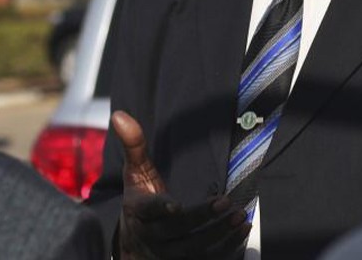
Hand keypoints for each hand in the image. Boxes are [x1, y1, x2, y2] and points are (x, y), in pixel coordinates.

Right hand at [113, 111, 250, 259]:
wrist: (135, 244)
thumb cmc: (141, 200)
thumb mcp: (135, 173)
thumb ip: (133, 144)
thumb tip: (120, 114)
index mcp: (138, 211)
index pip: (148, 210)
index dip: (160, 208)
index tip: (175, 205)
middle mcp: (151, 236)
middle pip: (176, 231)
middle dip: (201, 217)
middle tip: (227, 202)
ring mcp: (167, 254)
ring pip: (192, 250)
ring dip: (219, 234)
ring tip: (240, 217)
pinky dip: (226, 248)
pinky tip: (242, 231)